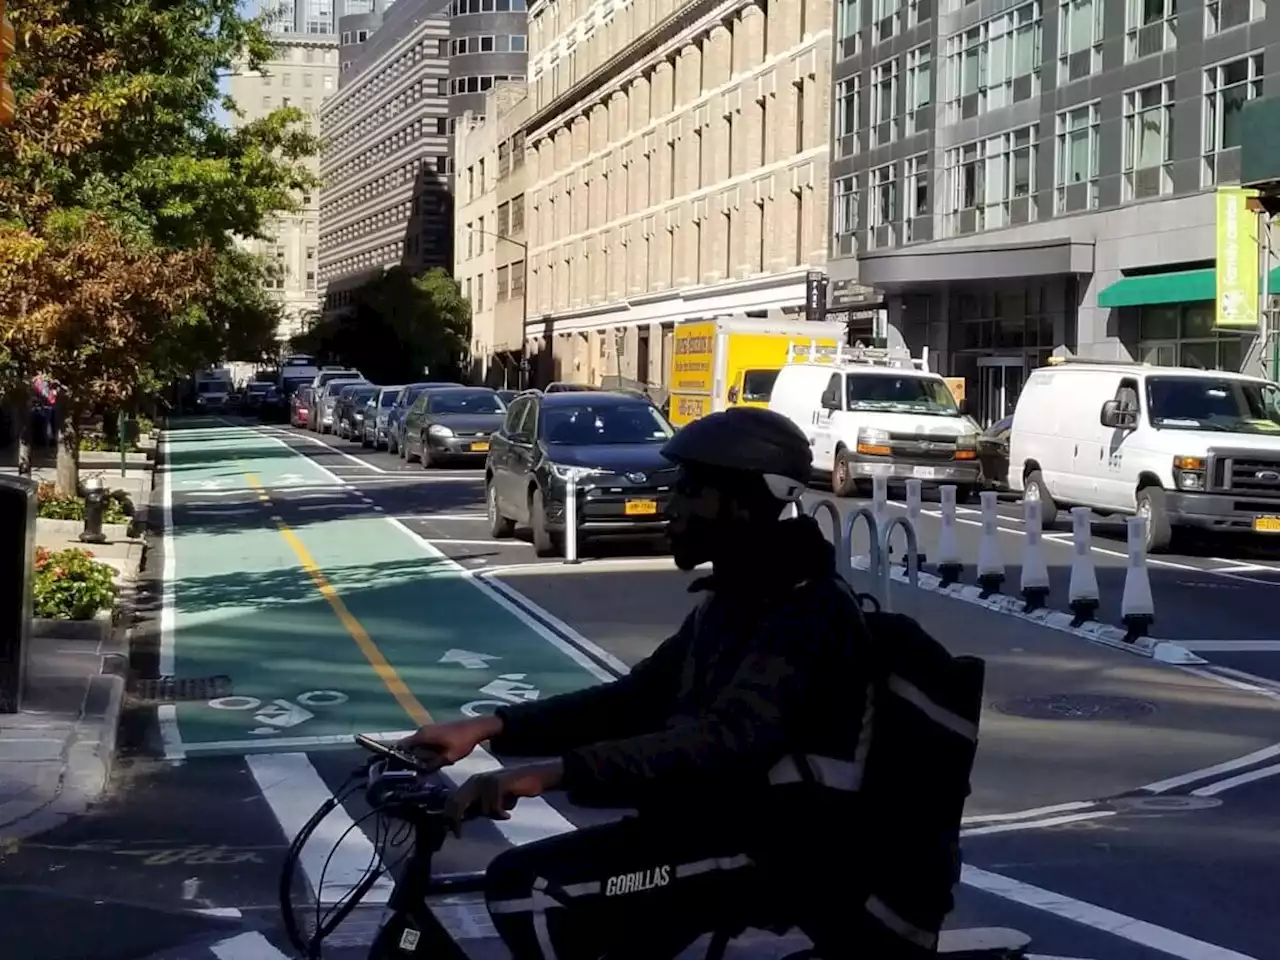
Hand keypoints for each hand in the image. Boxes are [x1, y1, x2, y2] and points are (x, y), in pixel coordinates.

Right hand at [399, 716, 501, 764]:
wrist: (476, 728)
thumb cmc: (462, 741)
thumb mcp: (448, 757)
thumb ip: (433, 766)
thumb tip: (420, 774)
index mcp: (422, 735)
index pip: (402, 746)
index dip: (397, 757)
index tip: (397, 769)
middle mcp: (422, 730)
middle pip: (409, 747)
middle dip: (409, 759)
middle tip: (411, 773)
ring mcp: (428, 730)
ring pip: (417, 745)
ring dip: (418, 756)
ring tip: (421, 769)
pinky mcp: (435, 731)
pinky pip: (424, 743)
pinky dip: (425, 752)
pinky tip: (431, 761)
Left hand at [444, 761, 563, 836]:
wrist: (532, 776)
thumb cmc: (511, 791)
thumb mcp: (490, 800)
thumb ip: (477, 806)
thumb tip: (460, 821)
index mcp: (471, 782)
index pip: (453, 800)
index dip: (451, 817)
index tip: (455, 833)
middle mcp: (476, 779)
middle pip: (459, 803)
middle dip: (458, 820)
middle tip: (459, 834)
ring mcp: (487, 780)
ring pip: (482, 809)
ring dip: (493, 815)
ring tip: (503, 813)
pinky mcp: (499, 782)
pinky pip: (495, 807)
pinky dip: (501, 813)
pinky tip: (507, 814)